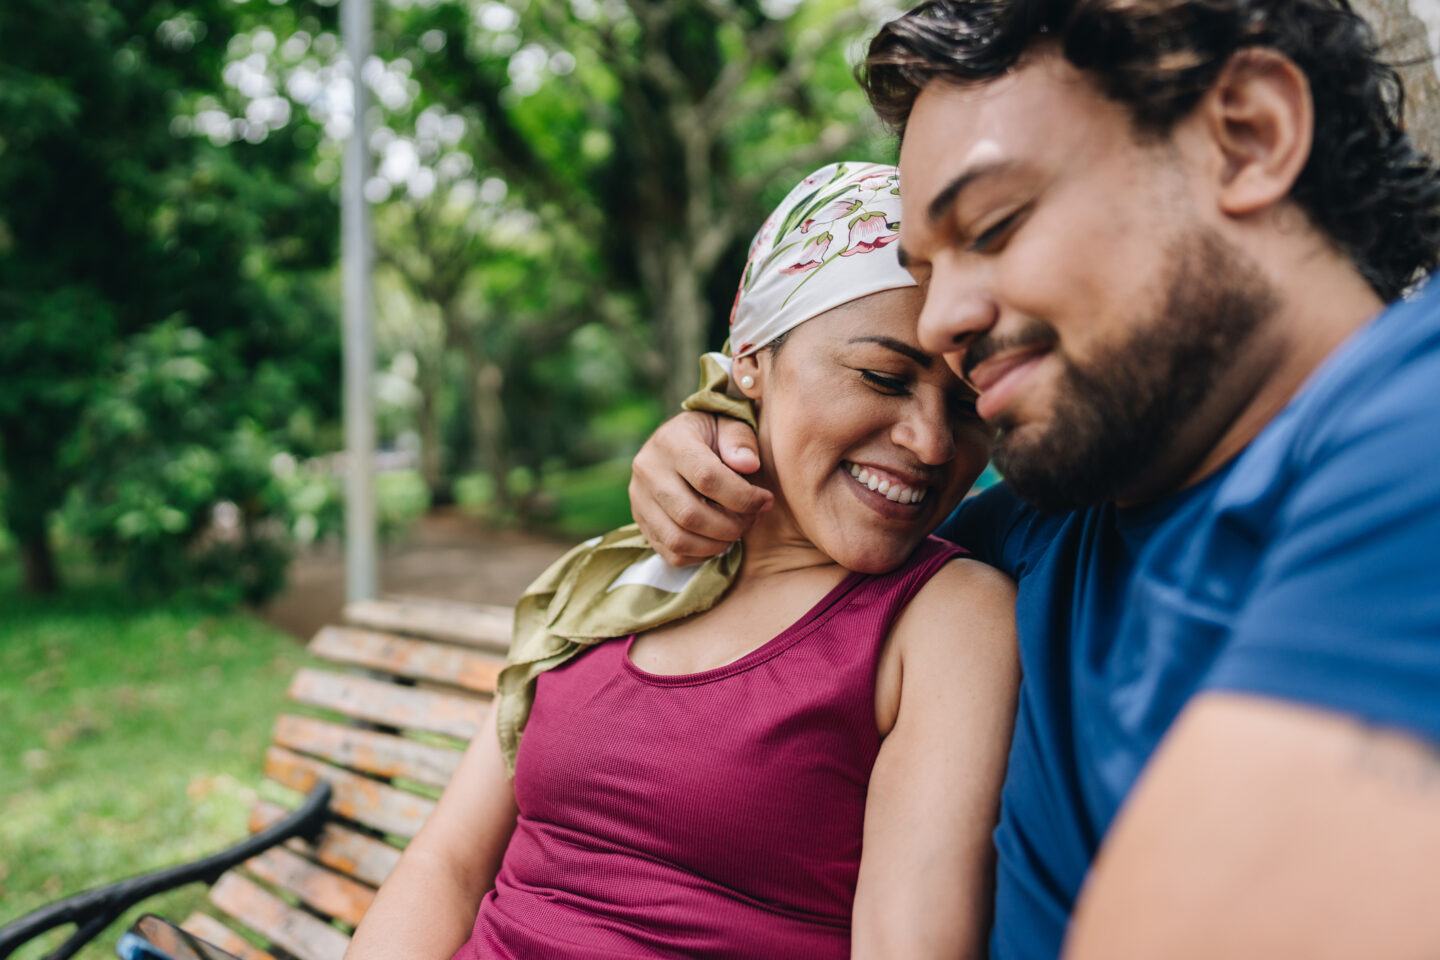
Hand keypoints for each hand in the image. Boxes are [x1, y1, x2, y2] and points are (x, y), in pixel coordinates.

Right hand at [629, 412, 772, 564]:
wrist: (676, 442)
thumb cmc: (711, 433)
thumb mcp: (728, 423)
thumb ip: (741, 440)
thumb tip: (749, 465)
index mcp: (671, 441)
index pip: (706, 477)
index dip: (742, 496)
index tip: (765, 500)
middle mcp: (648, 470)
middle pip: (690, 514)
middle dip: (731, 525)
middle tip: (753, 519)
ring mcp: (640, 499)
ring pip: (678, 539)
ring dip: (716, 544)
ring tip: (737, 531)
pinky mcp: (641, 521)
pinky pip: (670, 553)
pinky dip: (700, 554)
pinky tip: (718, 539)